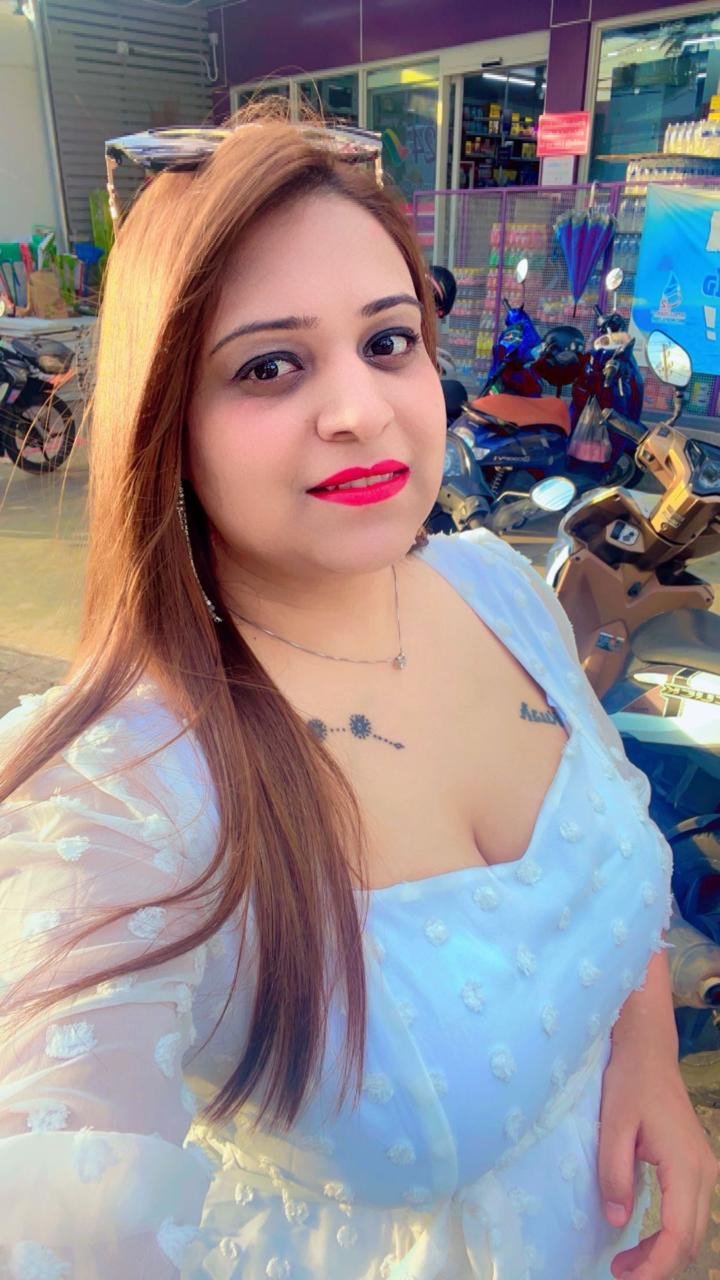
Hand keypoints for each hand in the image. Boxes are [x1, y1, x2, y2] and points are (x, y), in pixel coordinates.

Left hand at [598, 1047, 717, 1278]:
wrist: (648, 1051)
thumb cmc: (629, 1082)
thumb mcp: (613, 1125)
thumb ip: (614, 1173)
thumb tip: (618, 1220)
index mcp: (685, 1165)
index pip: (679, 1233)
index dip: (656, 1266)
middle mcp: (704, 1172)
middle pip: (691, 1239)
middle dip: (658, 1266)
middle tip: (620, 1274)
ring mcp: (705, 1169)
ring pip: (693, 1230)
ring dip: (663, 1253)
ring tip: (626, 1263)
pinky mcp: (697, 1166)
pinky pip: (689, 1213)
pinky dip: (669, 1235)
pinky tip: (642, 1239)